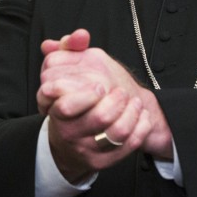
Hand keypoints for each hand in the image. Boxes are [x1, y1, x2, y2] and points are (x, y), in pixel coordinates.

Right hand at [36, 29, 173, 181]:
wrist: (72, 138)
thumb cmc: (71, 97)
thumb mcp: (65, 69)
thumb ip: (70, 47)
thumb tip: (80, 35)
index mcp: (55, 110)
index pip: (68, 105)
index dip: (89, 94)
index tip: (101, 85)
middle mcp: (67, 132)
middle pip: (99, 118)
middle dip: (117, 101)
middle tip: (121, 92)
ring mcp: (85, 149)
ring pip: (116, 133)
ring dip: (132, 114)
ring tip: (134, 102)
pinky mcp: (101, 162)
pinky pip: (127, 146)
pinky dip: (140, 128)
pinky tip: (141, 116)